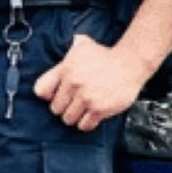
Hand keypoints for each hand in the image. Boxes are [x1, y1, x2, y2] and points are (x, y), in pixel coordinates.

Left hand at [33, 34, 150, 130]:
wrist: (130, 63)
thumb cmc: (106, 56)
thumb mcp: (83, 46)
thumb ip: (68, 52)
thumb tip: (66, 48)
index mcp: (66, 69)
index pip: (41, 90)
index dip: (48, 95)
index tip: (55, 95)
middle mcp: (74, 83)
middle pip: (55, 108)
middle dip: (64, 107)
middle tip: (73, 103)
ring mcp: (86, 97)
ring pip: (68, 119)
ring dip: (74, 116)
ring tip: (82, 110)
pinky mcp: (99, 109)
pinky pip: (84, 125)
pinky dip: (86, 123)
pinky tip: (91, 115)